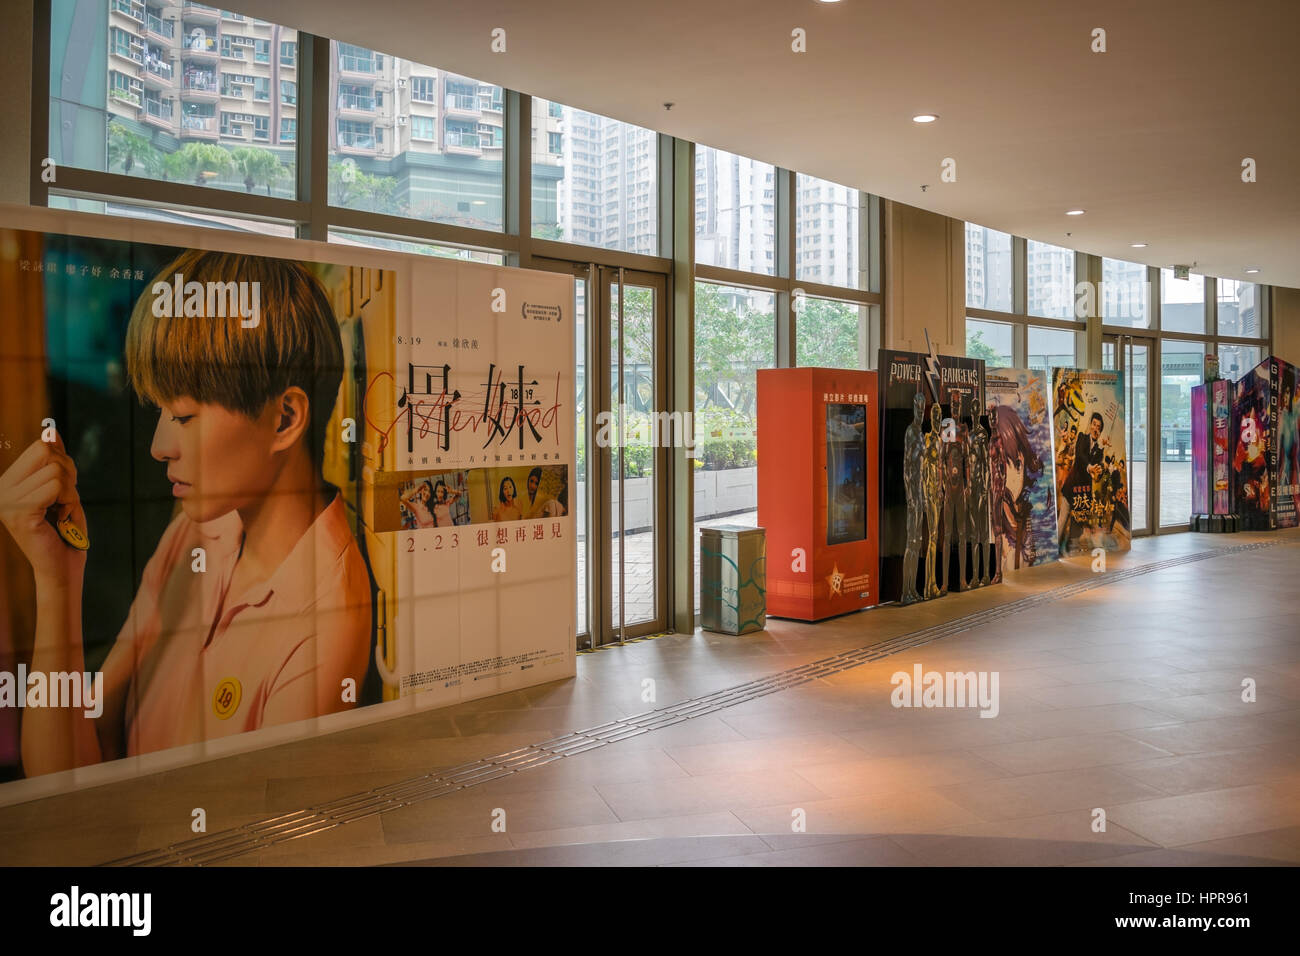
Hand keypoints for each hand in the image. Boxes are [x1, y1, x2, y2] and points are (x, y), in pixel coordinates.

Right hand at [0, 434, 87, 583]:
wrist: (62, 567)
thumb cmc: (65, 530)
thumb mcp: (63, 489)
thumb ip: (55, 460)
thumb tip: (50, 431)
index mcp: (8, 481)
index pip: (41, 447)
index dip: (63, 463)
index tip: (63, 489)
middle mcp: (1, 489)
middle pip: (47, 453)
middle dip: (69, 474)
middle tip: (65, 501)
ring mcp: (7, 501)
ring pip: (56, 472)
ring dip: (71, 494)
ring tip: (62, 514)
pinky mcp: (19, 512)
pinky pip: (58, 488)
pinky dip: (70, 503)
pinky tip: (62, 520)